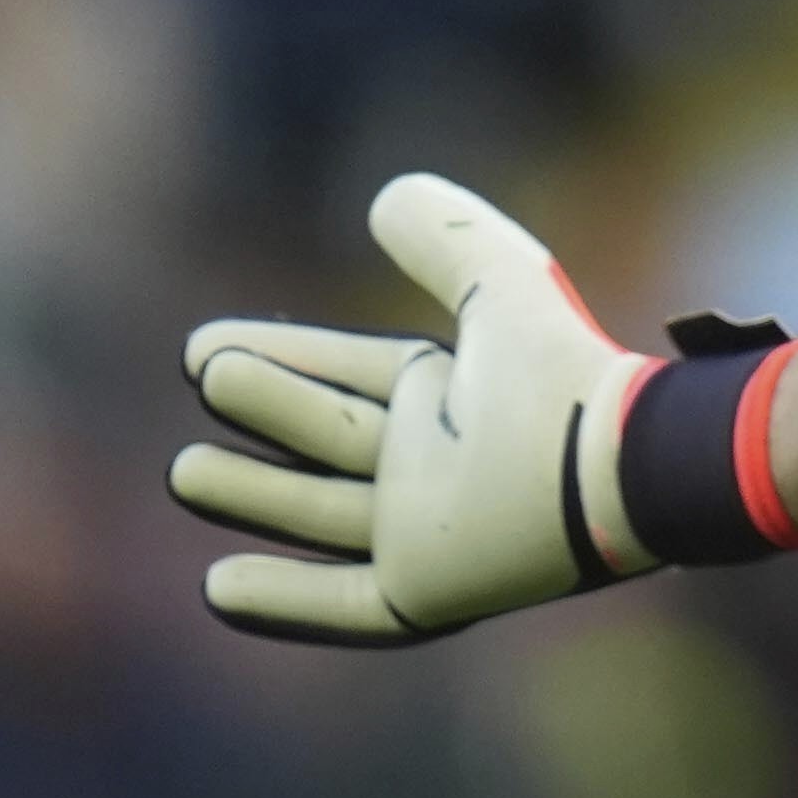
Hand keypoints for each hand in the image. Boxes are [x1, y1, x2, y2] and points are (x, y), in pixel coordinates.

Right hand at [170, 174, 660, 644]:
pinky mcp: (433, 590)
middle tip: (204, 375)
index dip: (281, 356)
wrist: (612, 461)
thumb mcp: (499, 281)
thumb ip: (446, 236)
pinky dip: (285, 600)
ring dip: (255, 496)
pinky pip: (346, 603)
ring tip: (185, 473)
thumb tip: (384, 195)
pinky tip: (218, 587)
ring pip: (322, 515)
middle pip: (328, 440)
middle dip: (265, 410)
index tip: (201, 347)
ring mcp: (433, 532)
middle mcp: (437, 466)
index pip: (346, 375)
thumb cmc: (560, 370)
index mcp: (453, 397)